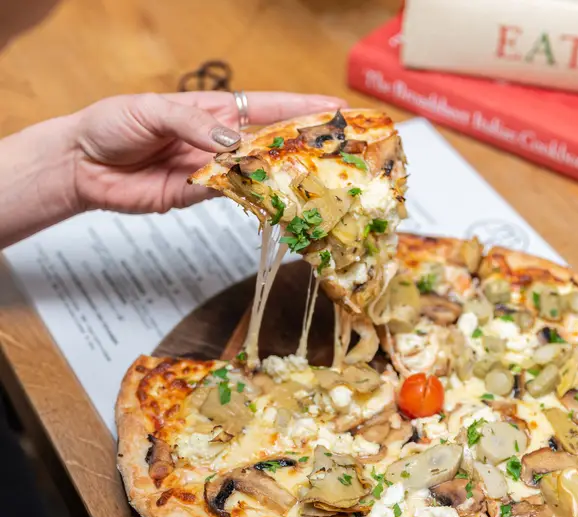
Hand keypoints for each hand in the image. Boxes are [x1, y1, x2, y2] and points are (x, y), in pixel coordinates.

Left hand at [71, 91, 347, 214]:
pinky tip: (275, 196)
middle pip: (274, 143)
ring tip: (321, 177)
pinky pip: (235, 195)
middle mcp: (222, 139)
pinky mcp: (201, 196)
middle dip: (308, 144)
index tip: (337, 110)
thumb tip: (232, 142)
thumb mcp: (150, 110)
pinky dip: (254, 196)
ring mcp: (215, 170)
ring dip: (287, 175)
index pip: (270, 108)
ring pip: (259, 172)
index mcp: (215, 110)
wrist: (82, 164)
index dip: (305, 108)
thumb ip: (192, 124)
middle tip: (343, 151)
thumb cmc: (113, 124)